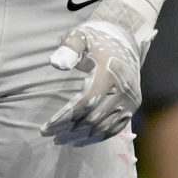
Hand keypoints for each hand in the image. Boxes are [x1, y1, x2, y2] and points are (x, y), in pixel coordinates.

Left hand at [42, 15, 148, 146]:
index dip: (64, 118)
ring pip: (104, 127)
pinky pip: (115, 128)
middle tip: (49, 135)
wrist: (124, 41)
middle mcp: (124, 88)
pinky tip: (79, 141)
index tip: (45, 128)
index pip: (85, 102)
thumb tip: (56, 64)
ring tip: (59, 140)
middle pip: (94, 118)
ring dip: (80, 138)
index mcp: (111, 71)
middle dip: (69, 130)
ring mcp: (131, 99)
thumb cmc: (95, 40)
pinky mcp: (133, 106)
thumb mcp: (80, 36)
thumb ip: (69, 47)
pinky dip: (96, 138)